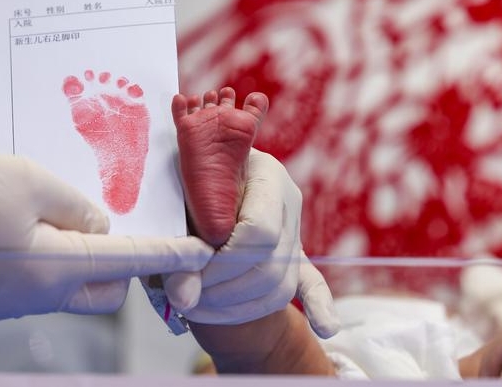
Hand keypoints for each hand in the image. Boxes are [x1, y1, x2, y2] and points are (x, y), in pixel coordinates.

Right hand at [0, 150, 212, 321]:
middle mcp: (38, 296)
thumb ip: (75, 205)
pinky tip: (12, 235)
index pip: (129, 260)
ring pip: (64, 289)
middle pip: (102, 288)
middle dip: (120, 265)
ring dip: (73, 262)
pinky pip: (28, 289)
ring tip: (53, 222)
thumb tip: (100, 227)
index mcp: (56, 265)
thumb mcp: (30, 179)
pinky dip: (37, 266)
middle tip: (109, 228)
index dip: (169, 255)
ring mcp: (7, 306)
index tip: (200, 253)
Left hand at [165, 149, 339, 338]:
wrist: (194, 173)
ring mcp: (292, 229)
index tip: (186, 272)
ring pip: (280, 284)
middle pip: (271, 264)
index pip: (259, 231)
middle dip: (223, 290)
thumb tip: (183, 295)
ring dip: (237, 308)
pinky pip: (311, 284)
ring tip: (195, 308)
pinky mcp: (292, 256)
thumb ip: (180, 245)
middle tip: (184, 296)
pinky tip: (326, 328)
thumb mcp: (176, 202)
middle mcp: (286, 200)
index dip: (221, 262)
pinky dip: (319, 306)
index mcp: (265, 173)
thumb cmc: (179, 186)